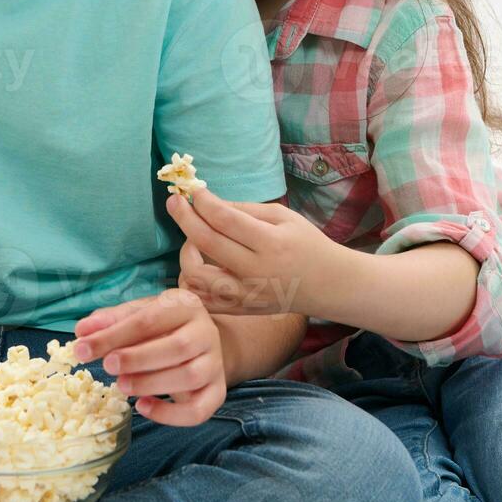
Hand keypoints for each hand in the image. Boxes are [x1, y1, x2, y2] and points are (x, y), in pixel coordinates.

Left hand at [72, 289, 225, 425]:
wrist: (202, 343)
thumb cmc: (163, 326)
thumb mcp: (139, 314)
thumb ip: (110, 322)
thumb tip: (81, 332)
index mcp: (185, 306)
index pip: (150, 319)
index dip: (115, 334)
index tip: (83, 348)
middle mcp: (206, 332)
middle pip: (178, 347)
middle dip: (138, 359)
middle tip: (108, 367)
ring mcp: (215, 364)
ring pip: (190, 377)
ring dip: (151, 384)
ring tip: (122, 386)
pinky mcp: (217, 392)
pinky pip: (199, 410)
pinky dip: (170, 414)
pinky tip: (143, 407)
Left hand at [165, 189, 336, 316]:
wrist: (327, 285)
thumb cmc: (305, 243)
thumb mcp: (282, 217)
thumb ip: (243, 209)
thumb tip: (207, 202)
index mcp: (271, 244)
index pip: (225, 219)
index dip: (203, 202)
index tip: (192, 191)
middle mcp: (256, 272)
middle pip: (206, 243)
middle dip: (184, 217)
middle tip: (174, 201)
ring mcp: (245, 295)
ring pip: (195, 276)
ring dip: (186, 252)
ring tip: (193, 238)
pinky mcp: (238, 310)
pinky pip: (200, 298)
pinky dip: (191, 279)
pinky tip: (198, 261)